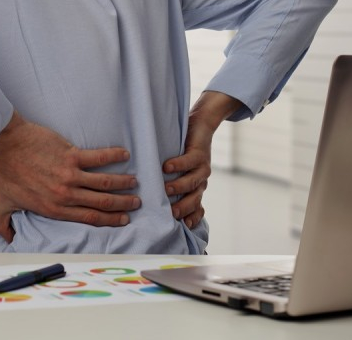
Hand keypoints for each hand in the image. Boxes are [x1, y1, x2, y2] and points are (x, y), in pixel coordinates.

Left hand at [0, 111, 139, 242]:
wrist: (4, 144)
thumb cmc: (3, 172)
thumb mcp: (0, 205)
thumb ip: (4, 226)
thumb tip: (7, 239)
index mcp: (53, 209)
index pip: (88, 218)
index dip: (108, 220)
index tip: (122, 220)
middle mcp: (65, 195)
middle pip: (101, 203)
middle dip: (121, 205)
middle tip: (135, 203)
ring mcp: (70, 175)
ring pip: (104, 183)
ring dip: (122, 183)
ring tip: (134, 183)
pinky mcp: (71, 155)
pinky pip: (98, 157)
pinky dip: (113, 156)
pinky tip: (124, 155)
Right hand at [164, 91, 242, 228]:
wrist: (201, 126)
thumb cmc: (184, 150)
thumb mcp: (180, 171)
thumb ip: (169, 184)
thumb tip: (149, 198)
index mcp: (196, 188)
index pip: (196, 208)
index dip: (191, 217)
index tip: (182, 225)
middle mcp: (201, 180)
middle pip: (195, 199)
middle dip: (184, 207)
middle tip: (171, 213)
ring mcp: (202, 167)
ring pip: (193, 181)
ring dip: (180, 186)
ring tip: (166, 189)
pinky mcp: (199, 153)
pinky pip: (189, 161)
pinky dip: (178, 164)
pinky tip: (167, 166)